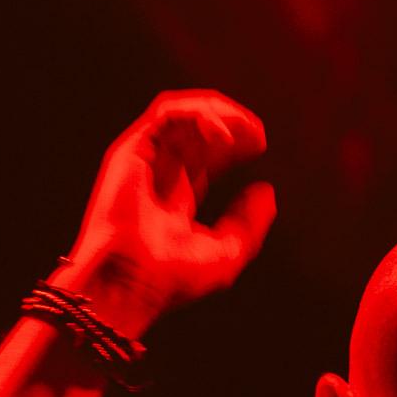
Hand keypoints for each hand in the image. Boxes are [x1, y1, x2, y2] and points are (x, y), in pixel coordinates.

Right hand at [65, 89, 275, 318]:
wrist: (132, 284)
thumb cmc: (173, 279)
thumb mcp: (227, 253)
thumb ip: (249, 223)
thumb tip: (266, 191)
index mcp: (175, 198)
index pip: (206, 155)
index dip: (235, 142)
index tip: (261, 145)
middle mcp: (157, 175)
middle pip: (196, 130)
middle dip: (231, 122)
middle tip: (258, 134)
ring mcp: (142, 161)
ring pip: (181, 113)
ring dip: (217, 112)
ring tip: (245, 128)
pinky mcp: (130, 150)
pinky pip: (166, 113)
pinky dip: (197, 114)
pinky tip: (222, 135)